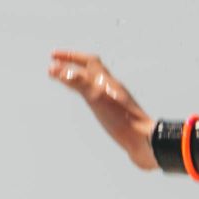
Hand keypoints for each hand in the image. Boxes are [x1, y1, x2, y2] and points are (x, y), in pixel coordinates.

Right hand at [48, 50, 157, 170]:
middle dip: (74, 66)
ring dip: (81, 81)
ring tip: (69, 83)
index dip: (70, 56)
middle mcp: (113, 89)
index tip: (53, 56)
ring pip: (97, 86)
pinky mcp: (119, 117)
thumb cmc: (122, 119)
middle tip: (56, 68)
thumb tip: (56, 68)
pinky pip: (101, 101)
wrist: (145, 142)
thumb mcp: (96, 97)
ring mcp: (117, 103)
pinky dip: (91, 97)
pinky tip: (90, 105)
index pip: (88, 61)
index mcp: (108, 82)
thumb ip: (77, 81)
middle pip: (93, 71)